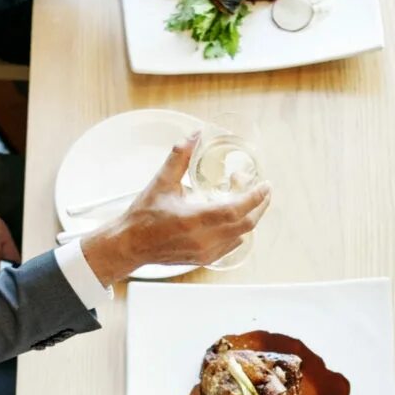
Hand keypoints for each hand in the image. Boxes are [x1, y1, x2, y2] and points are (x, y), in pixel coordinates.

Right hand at [80, 133, 268, 282]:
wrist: (130, 245)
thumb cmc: (143, 216)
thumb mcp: (161, 182)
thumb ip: (180, 157)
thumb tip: (195, 135)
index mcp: (193, 219)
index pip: (235, 209)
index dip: (254, 197)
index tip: (264, 184)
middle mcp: (203, 239)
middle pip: (246, 224)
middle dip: (259, 205)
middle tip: (262, 190)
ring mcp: (205, 252)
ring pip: (241, 235)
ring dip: (249, 216)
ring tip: (244, 198)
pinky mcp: (204, 259)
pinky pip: (231, 245)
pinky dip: (238, 230)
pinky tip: (233, 217)